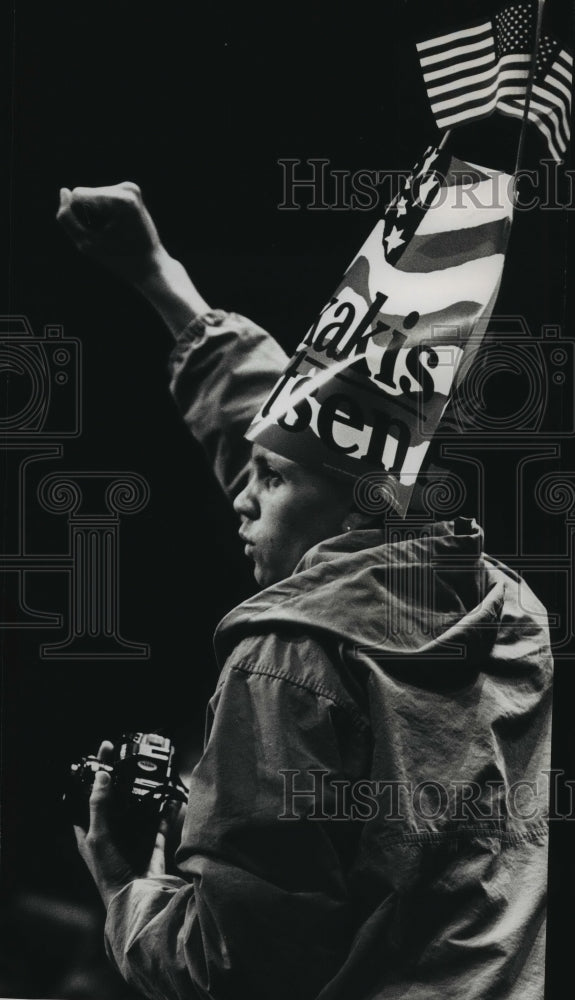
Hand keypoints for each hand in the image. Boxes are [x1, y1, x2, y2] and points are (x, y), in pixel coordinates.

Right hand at [56, 182, 164, 284]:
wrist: (150, 263)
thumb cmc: (118, 258)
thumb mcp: (86, 244)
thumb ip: (67, 219)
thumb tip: (63, 191)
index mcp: (120, 201)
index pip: (78, 195)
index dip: (79, 217)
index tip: (98, 234)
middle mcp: (127, 189)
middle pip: (84, 193)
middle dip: (88, 214)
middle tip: (108, 235)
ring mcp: (131, 188)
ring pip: (92, 194)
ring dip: (96, 214)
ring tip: (114, 231)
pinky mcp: (132, 191)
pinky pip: (102, 196)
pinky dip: (104, 211)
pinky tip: (117, 224)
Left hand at [73, 740, 170, 908]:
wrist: (136, 900)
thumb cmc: (108, 873)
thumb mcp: (98, 837)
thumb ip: (99, 806)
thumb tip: (102, 776)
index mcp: (90, 832)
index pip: (89, 796)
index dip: (95, 774)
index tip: (104, 751)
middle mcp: (111, 833)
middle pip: (116, 798)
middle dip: (123, 779)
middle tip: (130, 756)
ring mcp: (133, 838)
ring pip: (139, 808)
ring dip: (145, 792)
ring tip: (151, 770)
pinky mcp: (152, 845)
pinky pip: (161, 822)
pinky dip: (167, 809)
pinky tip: (171, 796)